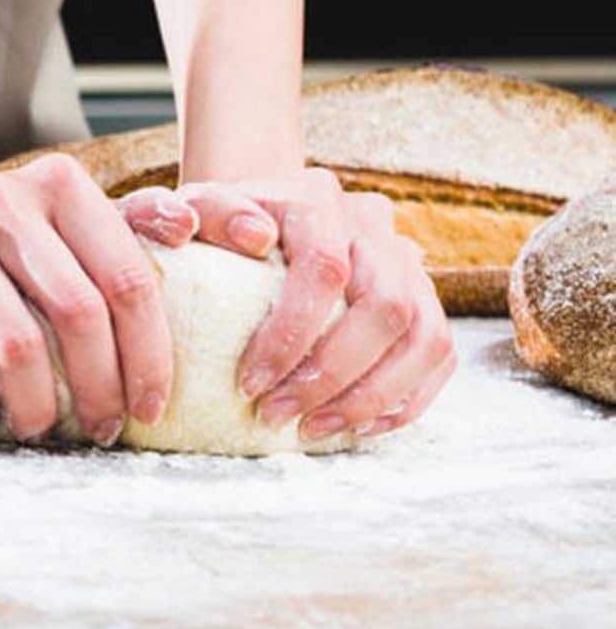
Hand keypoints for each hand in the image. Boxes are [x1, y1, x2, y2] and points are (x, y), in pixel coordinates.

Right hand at [0, 156, 198, 443]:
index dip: (149, 355)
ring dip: (38, 405)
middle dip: (99, 388)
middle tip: (101, 430)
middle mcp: (0, 197)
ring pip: (16, 341)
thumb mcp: (71, 235)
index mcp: (58, 184)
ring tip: (41, 428)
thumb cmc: (8, 261)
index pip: (126, 277)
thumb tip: (191, 223)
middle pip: (77, 311)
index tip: (150, 407)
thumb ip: (135, 228)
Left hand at [181, 166, 455, 440]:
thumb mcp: (189, 211)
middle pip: (385, 308)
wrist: (259, 214)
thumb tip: (253, 237)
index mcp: (315, 198)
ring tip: (312, 430)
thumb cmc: (217, 225)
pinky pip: (438, 355)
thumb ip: (194, 214)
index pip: (325, 267)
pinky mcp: (424, 298)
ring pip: (423, 337)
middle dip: (332, 376)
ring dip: (370, 397)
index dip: (292, 334)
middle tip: (276, 415)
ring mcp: (406, 261)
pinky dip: (405, 399)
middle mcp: (372, 225)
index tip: (249, 383)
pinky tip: (358, 428)